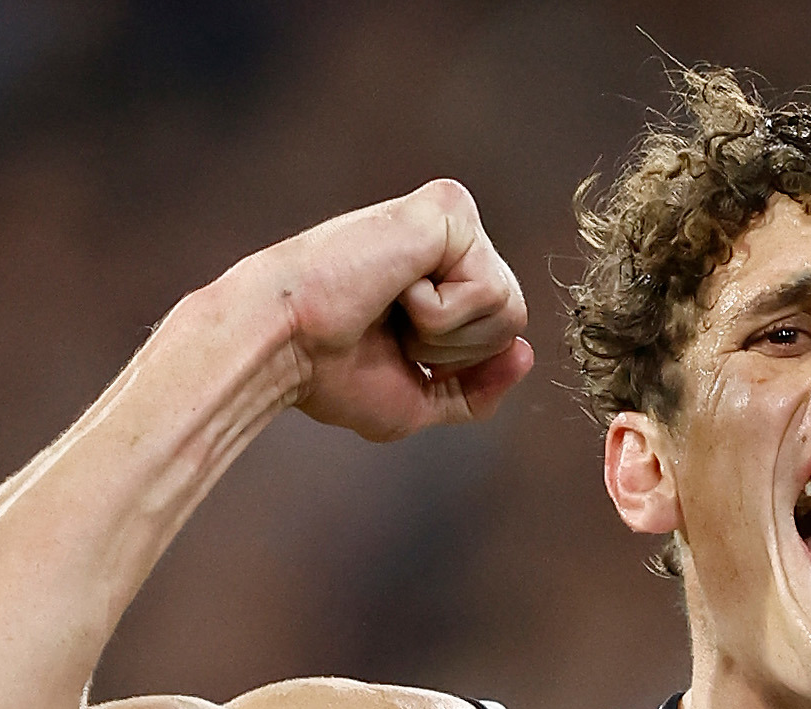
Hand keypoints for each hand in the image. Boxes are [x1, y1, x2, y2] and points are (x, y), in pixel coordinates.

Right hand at [248, 179, 533, 441]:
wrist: (283, 343)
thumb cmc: (330, 371)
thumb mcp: (417, 399)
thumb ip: (476, 388)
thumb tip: (527, 354)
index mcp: (444, 275)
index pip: (501, 333)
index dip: (456, 363)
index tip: (393, 346)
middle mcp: (454, 240)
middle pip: (514, 320)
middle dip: (454, 349)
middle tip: (390, 325)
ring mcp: (453, 219)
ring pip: (508, 308)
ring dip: (443, 332)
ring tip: (390, 304)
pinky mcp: (450, 207)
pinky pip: (487, 290)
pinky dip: (437, 311)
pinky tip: (393, 286)